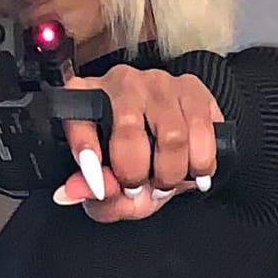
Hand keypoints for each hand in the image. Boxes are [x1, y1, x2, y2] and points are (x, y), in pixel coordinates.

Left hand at [54, 63, 223, 221]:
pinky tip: (193, 169)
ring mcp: (159, 82)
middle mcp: (122, 84)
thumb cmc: (138, 168)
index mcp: (89, 102)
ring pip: (172, 134)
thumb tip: (74, 191)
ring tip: (167, 181)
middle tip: (139, 189)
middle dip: (137, 173)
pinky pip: (203, 129)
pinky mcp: (192, 87)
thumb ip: (95, 195)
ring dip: (172, 172)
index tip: (96, 178)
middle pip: (129, 130)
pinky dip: (201, 161)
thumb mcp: (112, 192)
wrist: (178, 152)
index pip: (79, 117)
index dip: (86, 149)